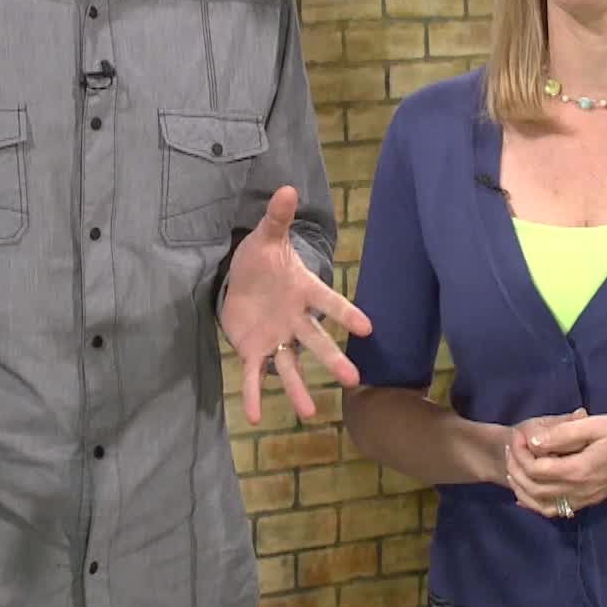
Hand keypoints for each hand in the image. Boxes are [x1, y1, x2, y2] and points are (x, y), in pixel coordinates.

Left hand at [220, 186, 371, 423]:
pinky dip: (255, 395)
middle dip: (333, 359)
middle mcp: (295, 320)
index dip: (346, 313)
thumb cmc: (260, 260)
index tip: (367, 327)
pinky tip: (256, 418)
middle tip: (353, 380)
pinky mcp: (254, 351)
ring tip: (310, 413)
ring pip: (291, 366)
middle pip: (316, 342)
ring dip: (298, 388)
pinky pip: (255, 375)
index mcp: (303, 291)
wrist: (239, 280)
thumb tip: (286, 188)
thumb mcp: (265, 237)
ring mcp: (276, 339)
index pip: (328, 302)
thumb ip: (276, 218)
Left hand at [505, 412, 606, 518]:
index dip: (521, 452)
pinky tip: (526, 493)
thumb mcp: (595, 425)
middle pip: (534, 489)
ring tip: (514, 467)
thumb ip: (562, 434)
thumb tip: (534, 442)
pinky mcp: (589, 500)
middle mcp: (579, 490)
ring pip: (542, 505)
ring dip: (523, 488)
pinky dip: (537, 503)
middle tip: (512, 447)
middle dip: (516, 468)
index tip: (519, 434)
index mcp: (579, 470)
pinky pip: (557, 510)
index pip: (536, 469)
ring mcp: (585, 499)